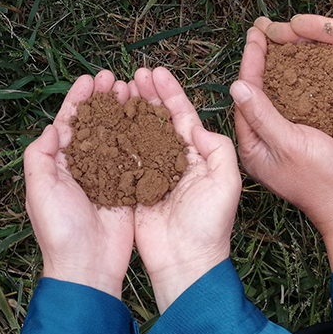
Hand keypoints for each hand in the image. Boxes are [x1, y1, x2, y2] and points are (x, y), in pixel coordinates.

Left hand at [24, 71, 133, 297]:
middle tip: (114, 78)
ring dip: (122, 111)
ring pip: (115, 133)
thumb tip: (52, 126)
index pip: (69, 121)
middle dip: (103, 98)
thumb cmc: (58, 232)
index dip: (78, 99)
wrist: (88, 267)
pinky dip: (140, 134)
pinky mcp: (127, 187)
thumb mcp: (39, 190)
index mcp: (58, 163)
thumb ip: (40, 156)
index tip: (90, 79)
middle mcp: (83, 165)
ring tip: (132, 90)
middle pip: (94, 122)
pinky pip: (134, 155)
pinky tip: (148, 118)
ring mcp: (106, 175)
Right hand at [130, 67, 239, 311]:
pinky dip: (114, 136)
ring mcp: (152, 172)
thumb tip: (195, 124)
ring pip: (138, 132)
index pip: (182, 114)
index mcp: (197, 153)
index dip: (170, 92)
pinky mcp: (133, 187)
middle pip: (158, 118)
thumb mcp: (226, 181)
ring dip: (130, 109)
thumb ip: (217, 148)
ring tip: (118, 89)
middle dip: (147, 94)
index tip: (157, 71)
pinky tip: (105, 120)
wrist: (186, 262)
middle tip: (134, 74)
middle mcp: (173, 158)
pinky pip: (122, 156)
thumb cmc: (211, 224)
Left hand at [230, 21, 332, 230]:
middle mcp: (265, 140)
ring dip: (278, 68)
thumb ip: (262, 115)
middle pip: (257, 93)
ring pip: (278, 95)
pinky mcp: (306, 135)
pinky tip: (303, 64)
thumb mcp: (288, 144)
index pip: (245, 97)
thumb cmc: (321, 180)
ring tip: (280, 40)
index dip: (249, 65)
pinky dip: (298, 82)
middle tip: (262, 31)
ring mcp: (286, 138)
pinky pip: (297, 103)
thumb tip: (236, 85)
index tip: (254, 36)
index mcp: (253, 146)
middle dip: (259, 62)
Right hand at [265, 8, 332, 220]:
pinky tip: (267, 81)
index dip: (310, 26)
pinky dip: (286, 88)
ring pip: (304, 69)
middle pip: (313, 48)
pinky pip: (304, 97)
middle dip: (287, 38)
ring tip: (258, 51)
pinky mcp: (329, 113)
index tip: (290, 24)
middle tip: (262, 32)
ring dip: (281, 59)